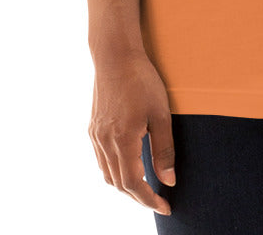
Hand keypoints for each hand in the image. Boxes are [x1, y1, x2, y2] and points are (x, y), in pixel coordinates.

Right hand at [88, 49, 176, 215]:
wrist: (115, 55)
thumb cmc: (142, 80)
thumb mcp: (161, 114)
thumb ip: (164, 150)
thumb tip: (169, 181)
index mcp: (122, 140)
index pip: (133, 184)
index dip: (149, 200)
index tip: (165, 207)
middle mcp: (104, 142)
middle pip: (119, 183)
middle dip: (138, 197)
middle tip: (158, 201)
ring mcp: (96, 135)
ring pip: (108, 174)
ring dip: (126, 186)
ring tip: (146, 188)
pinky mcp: (93, 127)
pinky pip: (102, 159)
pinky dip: (115, 171)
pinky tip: (128, 166)